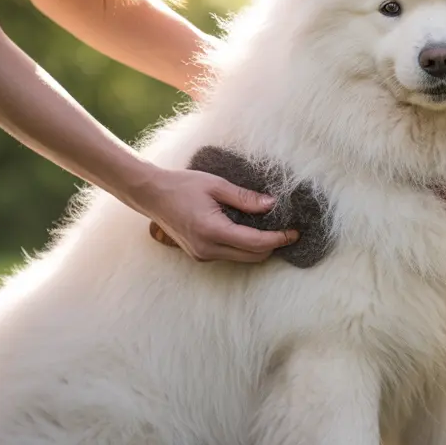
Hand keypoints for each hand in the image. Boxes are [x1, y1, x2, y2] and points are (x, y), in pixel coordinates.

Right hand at [139, 167, 297, 261]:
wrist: (151, 194)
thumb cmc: (182, 185)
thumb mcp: (217, 185)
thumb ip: (245, 198)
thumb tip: (272, 204)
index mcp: (212, 230)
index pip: (255, 243)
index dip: (278, 239)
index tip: (294, 232)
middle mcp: (207, 249)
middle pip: (252, 256)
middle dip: (272, 246)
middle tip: (287, 231)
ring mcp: (202, 255)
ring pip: (242, 259)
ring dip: (259, 248)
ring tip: (271, 230)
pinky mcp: (199, 255)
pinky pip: (230, 255)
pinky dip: (244, 247)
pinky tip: (250, 231)